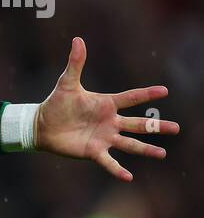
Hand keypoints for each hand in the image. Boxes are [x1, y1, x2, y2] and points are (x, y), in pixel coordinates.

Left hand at [36, 37, 179, 181]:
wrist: (41, 125)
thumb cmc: (56, 104)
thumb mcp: (66, 83)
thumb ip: (75, 63)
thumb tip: (77, 40)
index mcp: (106, 104)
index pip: (131, 98)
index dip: (146, 94)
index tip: (164, 90)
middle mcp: (110, 122)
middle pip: (138, 124)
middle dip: (157, 126)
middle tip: (177, 128)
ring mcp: (104, 137)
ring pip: (130, 144)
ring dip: (146, 149)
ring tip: (162, 154)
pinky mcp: (93, 151)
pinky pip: (108, 162)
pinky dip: (118, 169)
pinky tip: (129, 177)